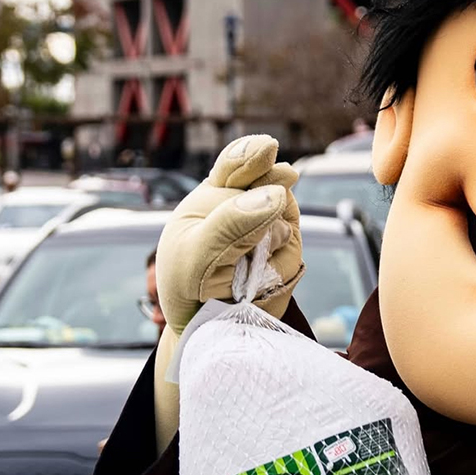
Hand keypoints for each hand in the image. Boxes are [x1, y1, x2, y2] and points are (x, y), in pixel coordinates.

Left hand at [156, 134, 303, 333]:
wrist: (204, 325)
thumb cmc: (185, 283)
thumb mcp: (192, 255)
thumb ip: (229, 224)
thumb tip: (277, 193)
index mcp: (216, 194)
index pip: (237, 164)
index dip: (253, 154)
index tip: (268, 149)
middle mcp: (250, 205)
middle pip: (272, 192)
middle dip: (261, 216)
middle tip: (246, 239)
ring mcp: (274, 228)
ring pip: (284, 229)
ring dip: (262, 255)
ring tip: (235, 274)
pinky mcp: (289, 256)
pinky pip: (291, 260)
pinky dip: (271, 275)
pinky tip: (252, 284)